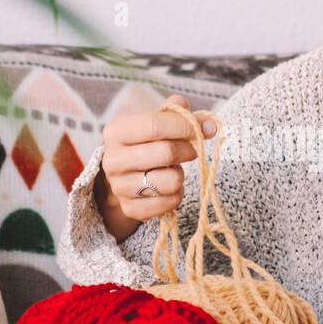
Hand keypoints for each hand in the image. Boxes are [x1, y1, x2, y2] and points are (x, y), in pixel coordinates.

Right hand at [95, 94, 215, 239]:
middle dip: (188, 150)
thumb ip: (179, 114)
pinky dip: (176, 194)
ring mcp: (120, 187)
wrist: (123, 175)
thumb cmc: (145, 142)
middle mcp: (113, 160)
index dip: (185, 126)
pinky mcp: (131, 209)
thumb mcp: (155, 121)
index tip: (205, 128)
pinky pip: (170, 203)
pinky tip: (168, 187)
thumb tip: (210, 124)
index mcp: (116, 132)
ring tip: (172, 169)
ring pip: (172, 181)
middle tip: (191, 150)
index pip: (155, 125)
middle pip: (167, 153)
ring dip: (181, 174)